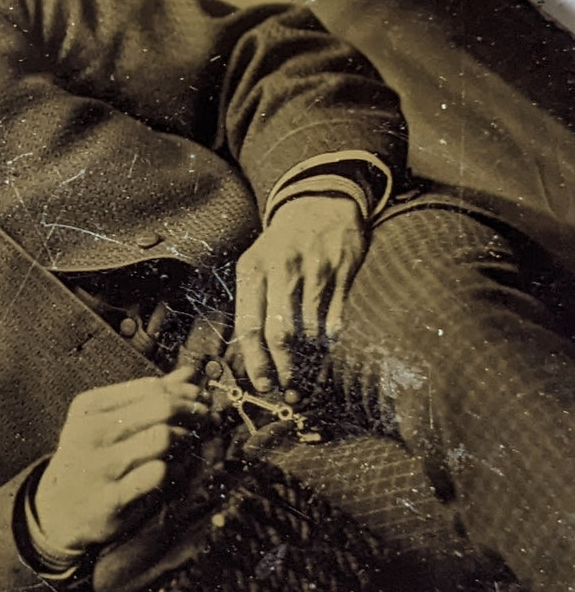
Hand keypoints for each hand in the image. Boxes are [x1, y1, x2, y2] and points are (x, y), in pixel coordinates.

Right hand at [33, 368, 204, 554]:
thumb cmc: (91, 457)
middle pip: (160, 408)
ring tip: (188, 444)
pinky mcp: (112, 497)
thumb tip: (189, 373)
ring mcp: (100, 465)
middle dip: (191, 410)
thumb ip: (148, 397)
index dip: (183, 391)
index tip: (200, 398)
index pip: (149, 388)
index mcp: (88, 407)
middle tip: (205, 418)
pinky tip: (177, 469)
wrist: (59, 509)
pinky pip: (159, 474)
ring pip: (162, 438)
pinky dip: (176, 469)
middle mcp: (91, 432)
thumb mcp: (106, 421)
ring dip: (184, 440)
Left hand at [234, 195, 365, 392]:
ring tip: (305, 378)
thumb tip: (254, 355)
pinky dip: (329, 342)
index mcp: (252, 270)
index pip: (249, 325)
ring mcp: (314, 270)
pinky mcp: (342, 271)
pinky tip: (323, 352)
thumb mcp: (256, 263)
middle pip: (279, 333)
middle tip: (287, 388)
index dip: (255, 360)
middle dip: (283, 368)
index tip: (262, 384)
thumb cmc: (281, 245)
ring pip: (309, 330)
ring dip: (308, 361)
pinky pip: (335, 318)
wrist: (320, 203)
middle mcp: (281, 271)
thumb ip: (253, 303)